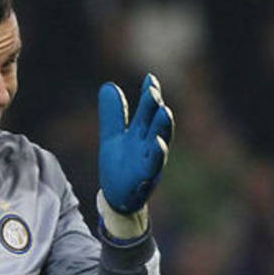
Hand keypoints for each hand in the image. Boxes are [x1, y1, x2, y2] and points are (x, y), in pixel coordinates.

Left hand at [98, 73, 173, 213]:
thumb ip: (113, 114)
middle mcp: (149, 145)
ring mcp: (150, 162)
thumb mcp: (113, 137)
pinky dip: (156, 155)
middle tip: (153, 90)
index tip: (150, 77)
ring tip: (165, 111)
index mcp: (141, 133)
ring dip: (163, 128)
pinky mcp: (145, 179)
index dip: (150, 95)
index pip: (148, 110)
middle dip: (156, 107)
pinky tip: (158, 143)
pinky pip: (152, 166)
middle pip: (155, 123)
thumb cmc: (120, 166)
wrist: (118, 197)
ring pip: (160, 143)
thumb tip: (108, 85)